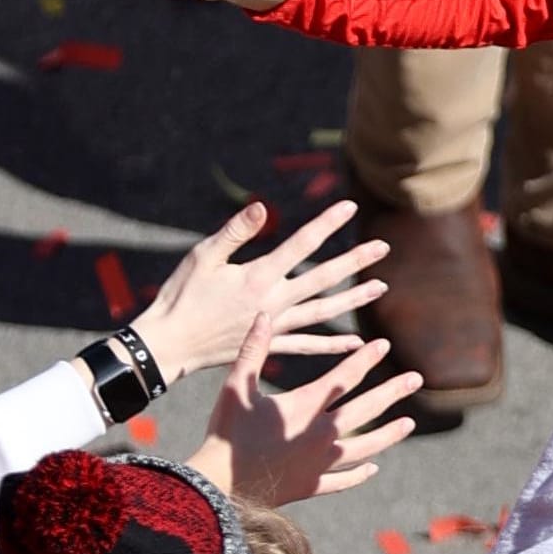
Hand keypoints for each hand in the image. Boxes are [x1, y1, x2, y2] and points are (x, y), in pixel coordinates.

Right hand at [126, 200, 390, 379]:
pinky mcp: (268, 346)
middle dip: (355, 261)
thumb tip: (262, 206)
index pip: (302, 244)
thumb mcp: (203, 257)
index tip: (350, 206)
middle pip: (323, 278)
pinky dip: (332, 345)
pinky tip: (355, 343)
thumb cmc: (182, 296)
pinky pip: (308, 347)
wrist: (169, 346)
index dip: (327, 223)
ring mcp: (274, 327)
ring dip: (353, 299)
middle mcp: (274, 302)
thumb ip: (235, 232)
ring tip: (381, 288)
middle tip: (383, 247)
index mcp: (259, 277)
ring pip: (323, 312)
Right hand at [186, 316, 419, 505]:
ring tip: (409, 424)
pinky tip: (372, 469)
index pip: (344, 377)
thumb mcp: (235, 387)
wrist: (219, 485)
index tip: (384, 344)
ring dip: (388, 435)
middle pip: (365, 409)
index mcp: (305, 407)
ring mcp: (318, 463)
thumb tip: (263, 315)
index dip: (366, 359)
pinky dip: (358, 474)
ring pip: (363, 447)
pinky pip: (341, 480)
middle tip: (416, 379)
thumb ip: (252, 350)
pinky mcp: (310, 486)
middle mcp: (320, 435)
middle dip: (392, 391)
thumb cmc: (226, 434)